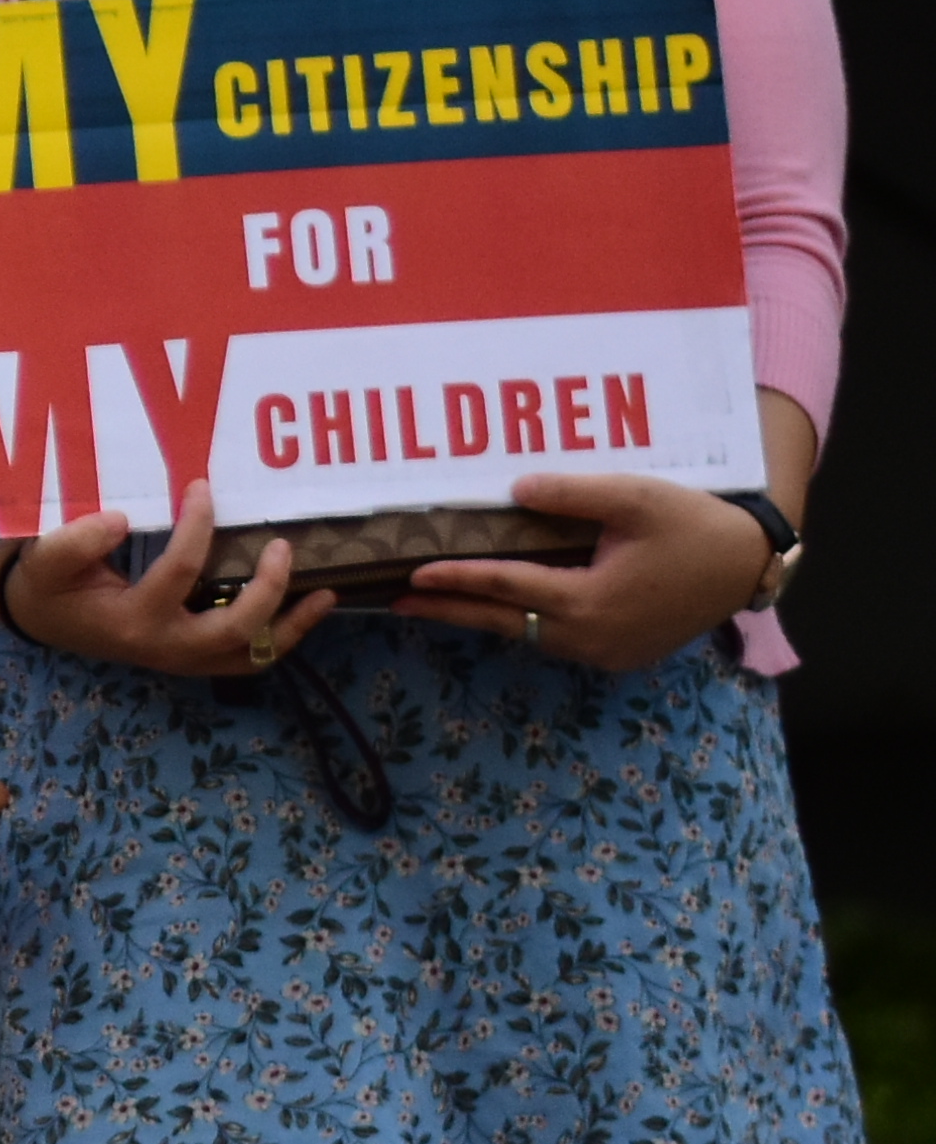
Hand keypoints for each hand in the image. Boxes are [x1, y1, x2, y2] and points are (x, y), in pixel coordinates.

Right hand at [0, 486, 335, 680]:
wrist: (44, 619)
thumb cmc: (49, 587)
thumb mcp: (45, 563)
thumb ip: (73, 542)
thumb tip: (121, 519)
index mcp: (132, 621)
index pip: (180, 573)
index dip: (197, 527)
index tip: (203, 486)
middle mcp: (165, 647)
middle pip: (233, 628)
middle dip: (267, 589)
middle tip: (282, 546)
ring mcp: (184, 658)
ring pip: (252, 654)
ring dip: (291, 626)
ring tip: (325, 593)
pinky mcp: (194, 656)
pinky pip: (248, 657)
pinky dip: (283, 637)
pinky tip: (309, 608)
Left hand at [393, 471, 779, 674]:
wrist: (750, 564)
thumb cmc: (695, 525)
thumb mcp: (634, 497)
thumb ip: (571, 494)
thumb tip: (512, 490)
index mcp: (589, 602)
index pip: (505, 587)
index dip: (456, 578)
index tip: (411, 573)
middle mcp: (590, 638)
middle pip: (502, 621)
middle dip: (448, 610)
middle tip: (395, 600)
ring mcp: (605, 652)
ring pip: (526, 633)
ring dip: (484, 616)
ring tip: (436, 601)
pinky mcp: (618, 653)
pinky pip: (554, 638)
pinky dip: (520, 620)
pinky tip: (497, 605)